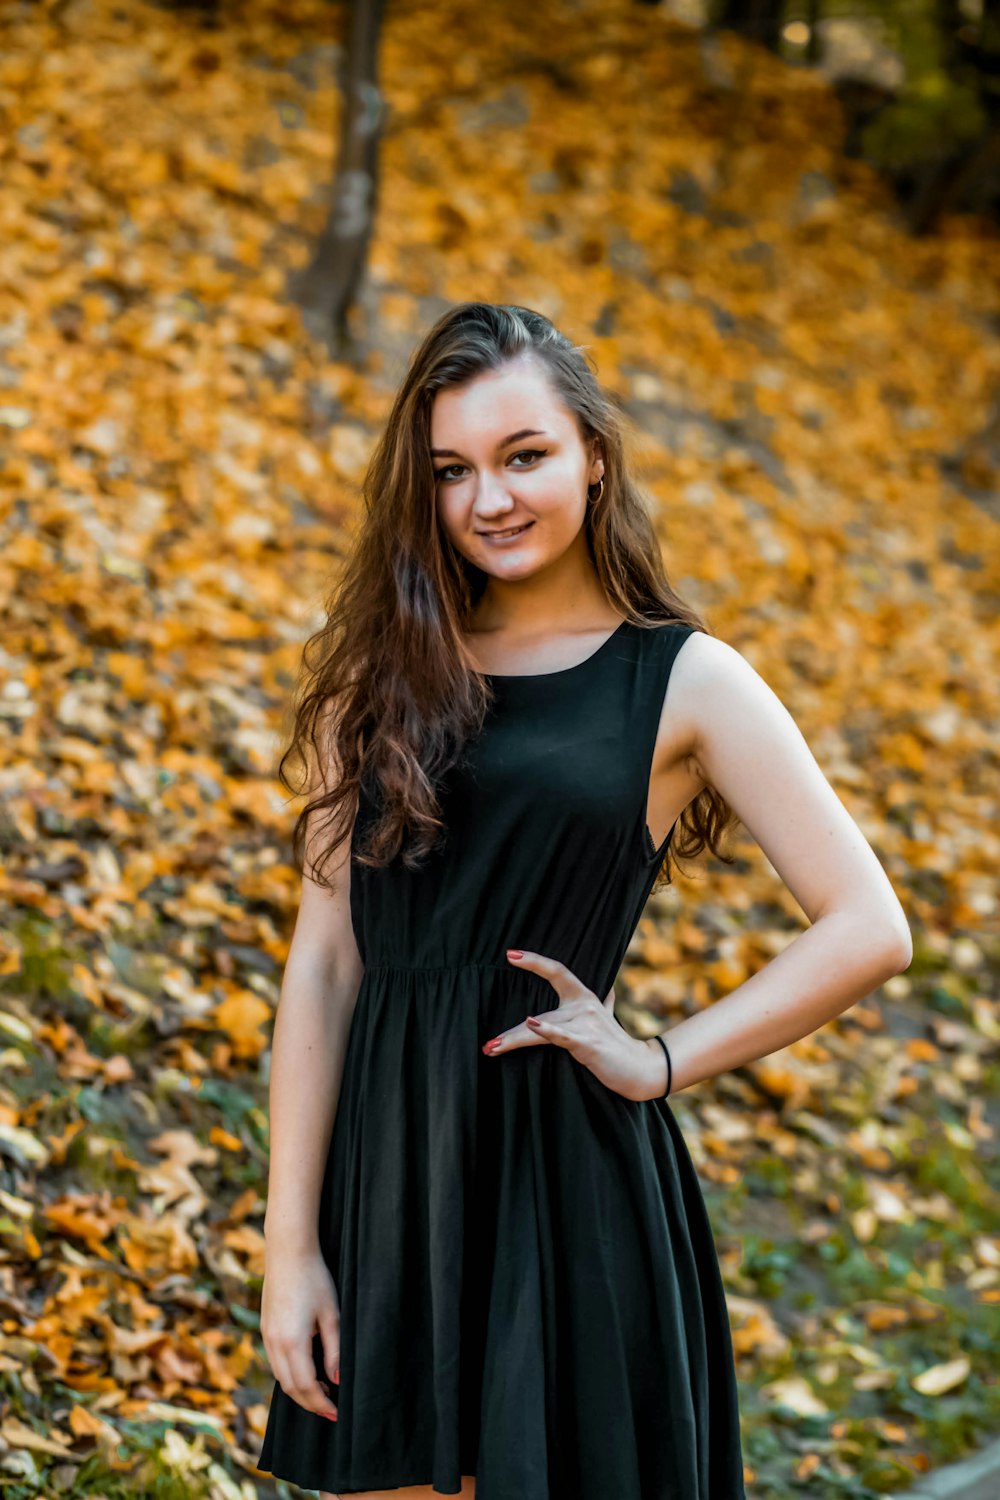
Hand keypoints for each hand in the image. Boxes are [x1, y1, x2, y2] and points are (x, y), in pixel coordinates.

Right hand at [261, 1243, 340, 1421]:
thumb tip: (337, 1379)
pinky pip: (276, 1363)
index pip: (306, 1386)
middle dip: (310, 1403)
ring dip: (299, 1391)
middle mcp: (274, 1343)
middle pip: (290, 1387)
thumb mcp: (331, 1314)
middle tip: (330, 1410)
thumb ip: (334, 1350)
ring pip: (280, 1377)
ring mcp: (266, 1336)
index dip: (321, 1403)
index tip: (336, 1412)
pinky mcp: (265, 1328)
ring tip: (322, 1392)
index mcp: (292, 1342)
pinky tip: (306, 1371)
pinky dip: (290, 1375)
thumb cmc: (315, 1278)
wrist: (288, 1251)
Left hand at [482, 949, 661, 1102]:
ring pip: (542, 1027)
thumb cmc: (618, 1045)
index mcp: (585, 997)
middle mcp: (584, 1005)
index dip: (533, 961)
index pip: (557, 971)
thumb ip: (606, 1003)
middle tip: (487, 1041)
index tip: (509, 954)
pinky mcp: (587, 1043)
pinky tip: (530, 1024)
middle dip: (511, 1032)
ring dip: (514, 1040)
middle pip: (539, 1012)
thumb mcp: (610, 1018)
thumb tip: (610, 990)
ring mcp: (586, 1023)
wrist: (639, 1068)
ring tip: (491, 1047)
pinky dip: (546, 1030)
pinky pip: (561, 1035)